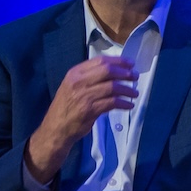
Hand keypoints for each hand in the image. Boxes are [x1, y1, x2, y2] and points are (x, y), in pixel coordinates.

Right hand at [24, 54, 138, 186]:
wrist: (55, 128)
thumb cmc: (66, 107)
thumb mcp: (72, 86)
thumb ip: (89, 77)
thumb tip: (115, 70)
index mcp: (74, 73)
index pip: (100, 61)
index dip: (119, 61)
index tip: (131, 64)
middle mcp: (78, 82)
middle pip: (108, 71)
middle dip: (125, 73)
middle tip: (135, 77)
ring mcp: (84, 96)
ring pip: (112, 87)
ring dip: (127, 90)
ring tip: (134, 94)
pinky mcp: (89, 109)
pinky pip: (112, 102)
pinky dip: (124, 103)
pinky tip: (129, 105)